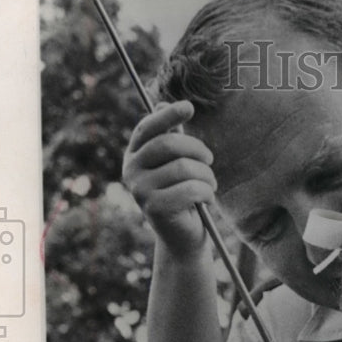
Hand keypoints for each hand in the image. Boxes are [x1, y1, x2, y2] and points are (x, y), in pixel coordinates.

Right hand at [122, 100, 215, 256]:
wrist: (183, 238)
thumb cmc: (183, 196)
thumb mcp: (176, 165)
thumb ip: (171, 138)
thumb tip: (160, 102)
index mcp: (134, 156)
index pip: (148, 128)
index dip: (168, 115)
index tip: (189, 107)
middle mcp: (131, 171)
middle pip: (169, 144)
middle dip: (198, 150)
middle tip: (209, 160)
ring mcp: (140, 190)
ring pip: (184, 168)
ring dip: (206, 176)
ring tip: (209, 186)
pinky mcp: (154, 207)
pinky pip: (191, 189)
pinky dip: (206, 193)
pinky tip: (206, 200)